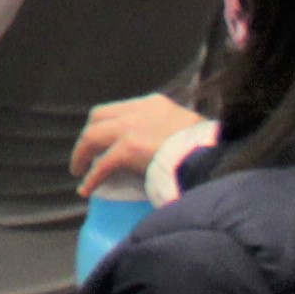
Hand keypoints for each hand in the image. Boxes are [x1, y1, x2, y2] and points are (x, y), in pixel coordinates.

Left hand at [72, 93, 210, 196]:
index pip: (121, 109)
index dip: (107, 126)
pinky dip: (92, 177)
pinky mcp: (128, 148)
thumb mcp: (189, 129)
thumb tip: (163, 149)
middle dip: (90, 136)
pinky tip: (86, 189)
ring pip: (93, 135)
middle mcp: (139, 110)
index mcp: (156, 104)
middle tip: (86, 155)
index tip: (103, 141)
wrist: (215, 159)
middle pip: (99, 117)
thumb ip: (171, 132)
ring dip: (82, 153)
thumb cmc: (208, 149)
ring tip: (80, 170)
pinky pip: (102, 163)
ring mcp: (132, 127)